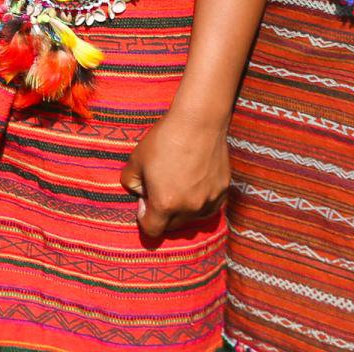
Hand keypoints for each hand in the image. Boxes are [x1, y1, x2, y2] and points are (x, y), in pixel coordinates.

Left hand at [120, 107, 230, 239]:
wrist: (198, 122)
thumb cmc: (164, 140)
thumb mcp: (136, 160)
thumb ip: (131, 182)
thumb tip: (138, 193)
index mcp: (165, 204)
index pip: (152, 231)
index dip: (144, 218)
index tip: (144, 202)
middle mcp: (190, 209)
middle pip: (173, 226)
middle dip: (163, 213)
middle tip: (160, 188)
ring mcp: (209, 201)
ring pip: (192, 217)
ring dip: (183, 208)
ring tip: (179, 182)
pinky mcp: (223, 191)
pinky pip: (209, 205)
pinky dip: (200, 200)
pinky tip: (195, 180)